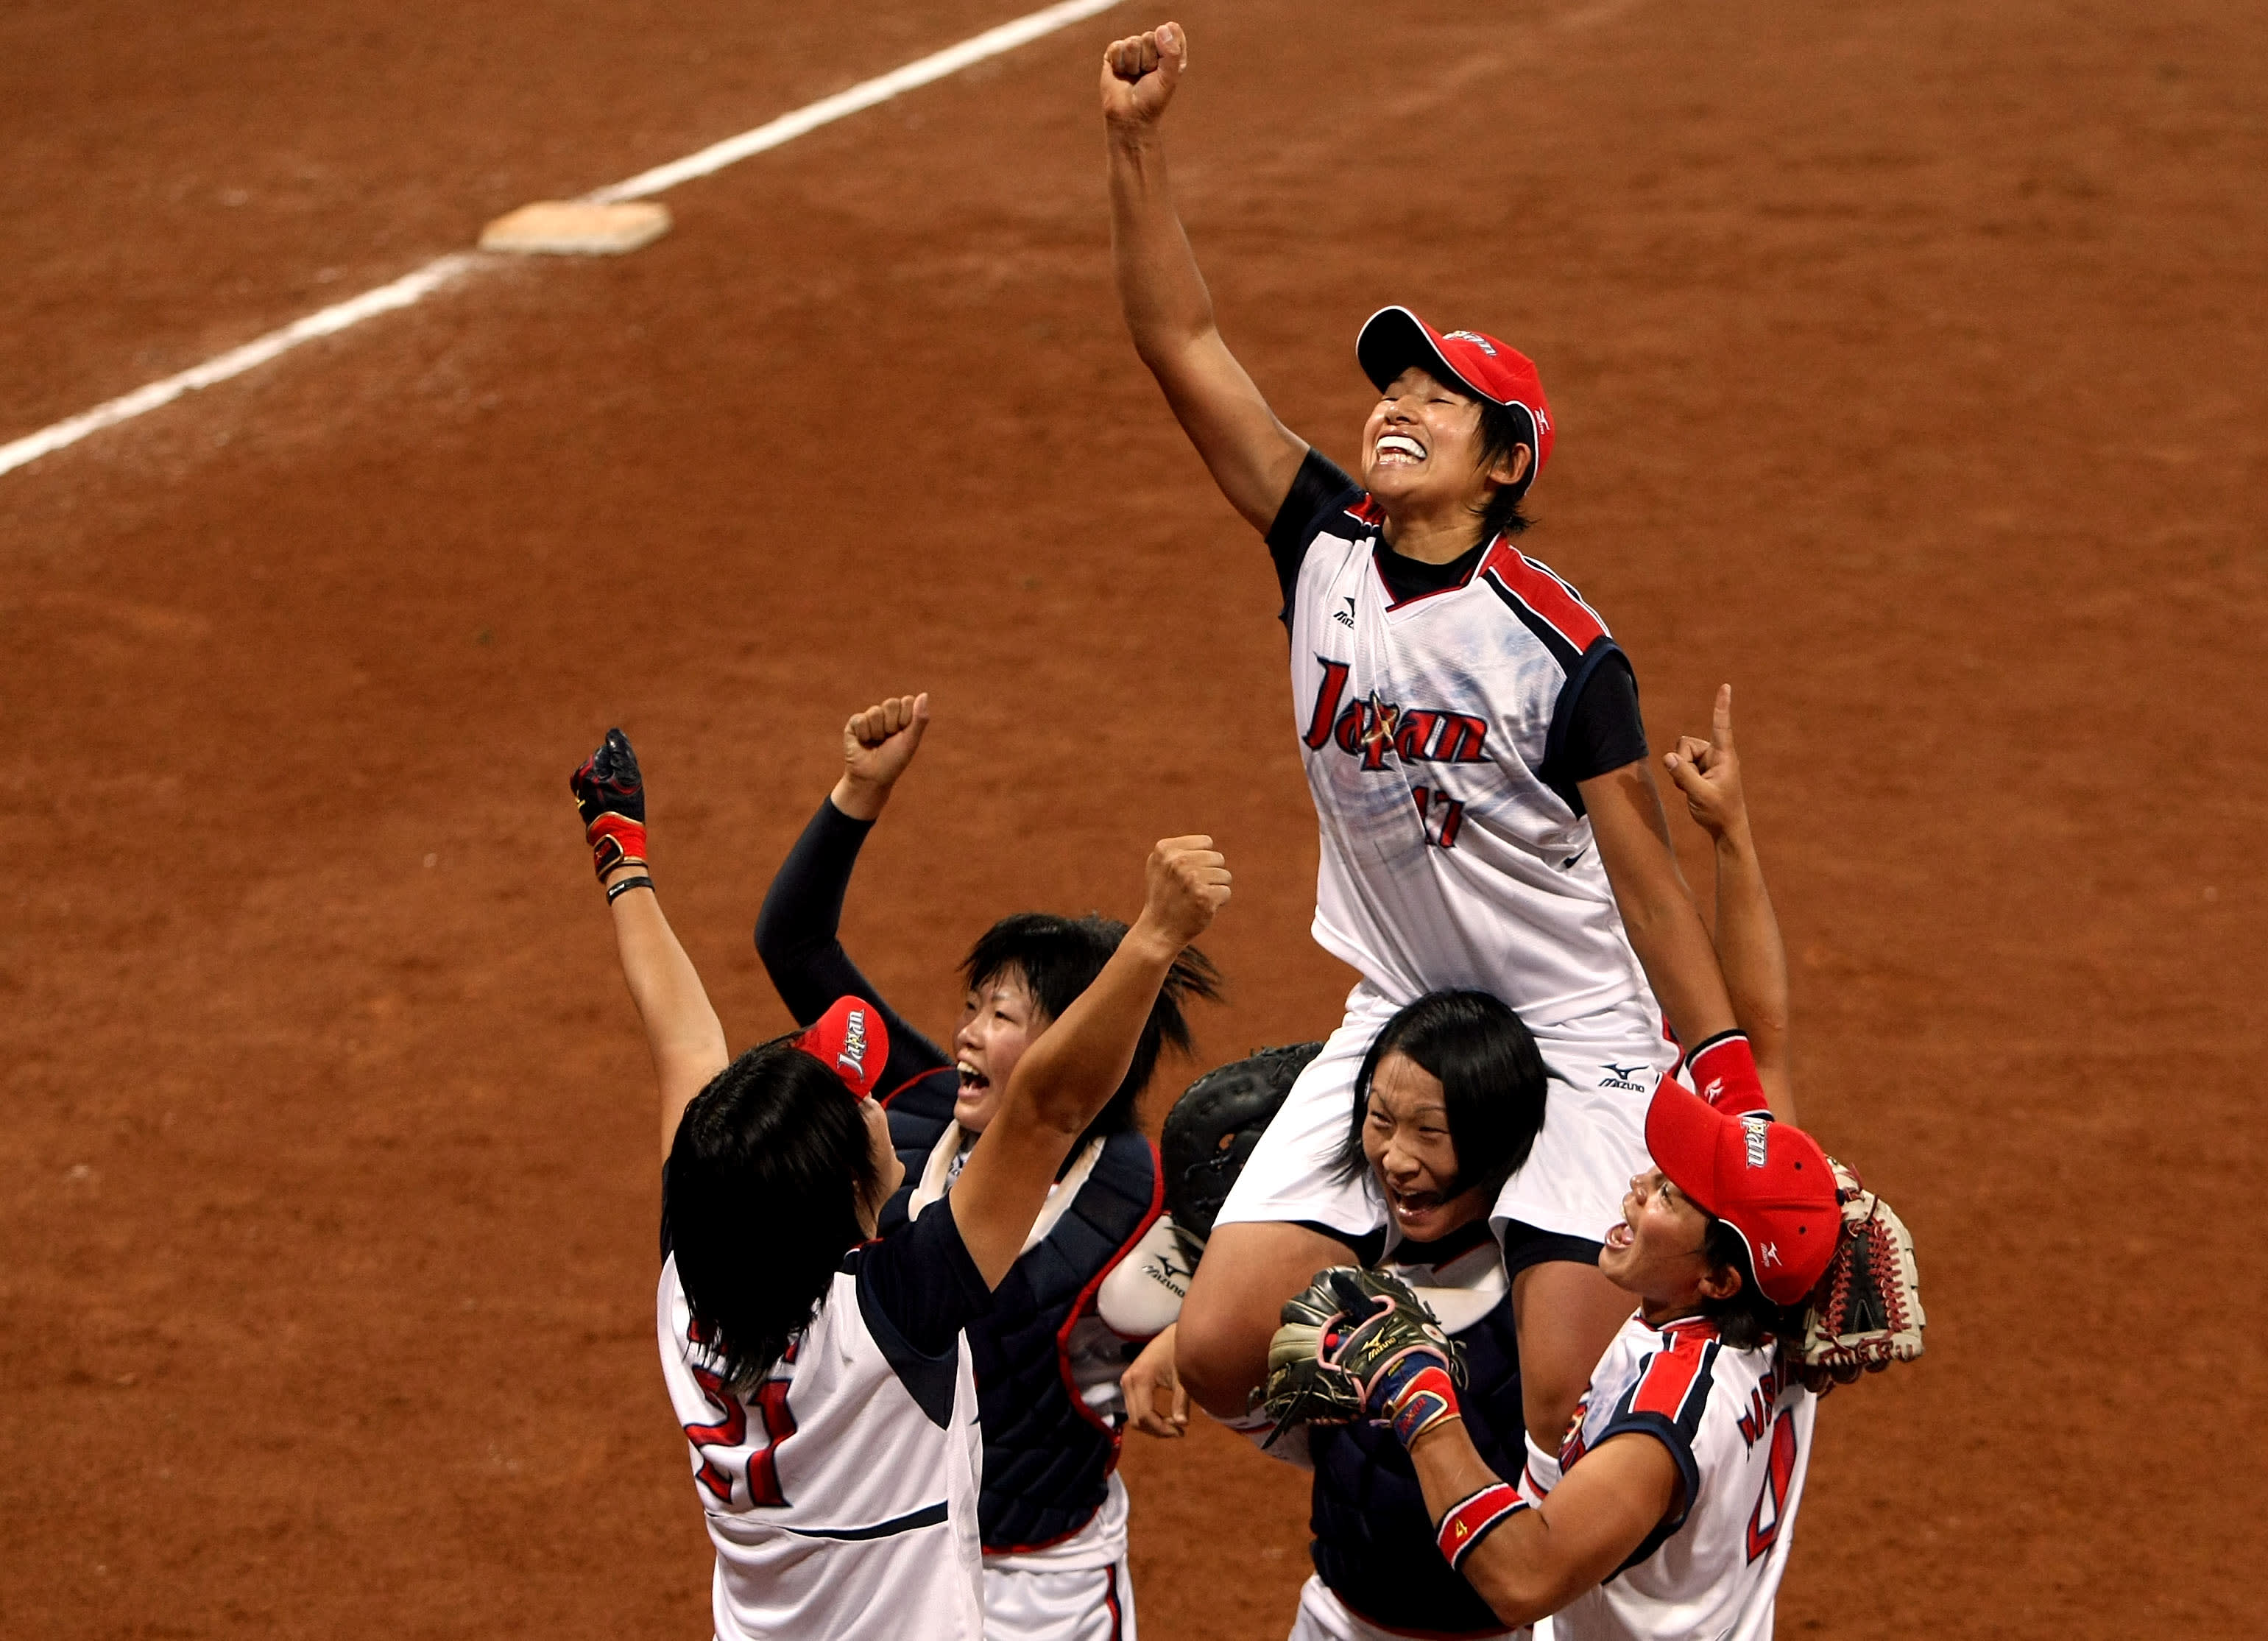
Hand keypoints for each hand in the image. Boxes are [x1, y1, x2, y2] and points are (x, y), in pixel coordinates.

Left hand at [570, 727, 647, 880]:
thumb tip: (613, 733)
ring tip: (621, 798)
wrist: (619, 836)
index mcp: (586, 773)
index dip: (621, 764)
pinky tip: (616, 805)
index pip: (606, 754)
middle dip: (615, 773)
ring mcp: (582, 796)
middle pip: (602, 766)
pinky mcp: (586, 808)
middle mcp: (580, 783)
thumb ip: (620, 752)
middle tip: (625, 790)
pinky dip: (609, 794)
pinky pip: (599, 793)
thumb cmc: (625, 805)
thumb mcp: (627, 775)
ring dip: (612, 784)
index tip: (627, 779)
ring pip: (601, 779)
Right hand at [832, 693, 929, 820]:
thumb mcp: (910, 741)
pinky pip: (860, 719)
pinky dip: (864, 734)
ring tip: (876, 742)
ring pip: (875, 711)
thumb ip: (919, 719)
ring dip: (878, 732)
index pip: (907, 701)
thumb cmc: (894, 760)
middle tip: (889, 739)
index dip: (906, 719)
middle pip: (891, 703)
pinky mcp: (855, 723)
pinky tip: (864, 742)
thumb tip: (924, 694)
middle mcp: (886, 714)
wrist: (872, 777)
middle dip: (892, 725)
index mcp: (902, 716)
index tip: (903, 734)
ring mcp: (870, 717)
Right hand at [1099, 22, 1185, 129]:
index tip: (1164, 68)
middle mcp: (1152, 47)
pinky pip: (1117, 47)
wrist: (1129, 116)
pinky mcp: (1115, 52)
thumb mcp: (1169, 78)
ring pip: (1132, 42)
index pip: (1172, 31)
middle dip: (1148, 60)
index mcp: (1170, 50)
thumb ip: (1172, 53)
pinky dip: (1119, 64)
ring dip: (1133, 64)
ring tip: (1134, 76)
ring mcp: (1133, 48)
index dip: (1167, 48)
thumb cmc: (1152, 99)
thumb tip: (1161, 28)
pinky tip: (1121, 73)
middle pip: (1150, 36)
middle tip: (1146, 76)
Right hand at [1122, 1325, 1188, 1437]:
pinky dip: (1149, 1418)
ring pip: (1134, 1417)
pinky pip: (1135, 1409)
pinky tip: (1166, 1418)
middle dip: (1157, 1430)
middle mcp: (1128, 1381)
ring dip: (1153, 1426)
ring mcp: (1126, 1382)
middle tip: (1179, 1431)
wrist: (1172, 1335)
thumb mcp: (1183, 1377)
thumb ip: (1181, 1401)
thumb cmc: (1180, 1352)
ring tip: (1174, 1425)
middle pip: (1136, 1420)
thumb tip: (1183, 1424)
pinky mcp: (1129, 1383)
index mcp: (1140, 1378)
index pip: (1144, 1415)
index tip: (1181, 1432)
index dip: (1162, 1429)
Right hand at [1137, 834, 1229, 949]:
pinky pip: (1226, 892)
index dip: (1201, 859)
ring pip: (1225, 875)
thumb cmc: (1162, 895)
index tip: (1186, 874)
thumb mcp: (1159, 865)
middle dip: (1210, 874)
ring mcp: (1191, 879)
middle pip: (1218, 858)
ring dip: (1215, 888)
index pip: (1206, 843)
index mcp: (1165, 849)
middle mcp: (1177, 861)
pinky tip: (1201, 908)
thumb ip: (1177, 849)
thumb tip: (1207, 842)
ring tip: (1196, 898)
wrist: (1159, 929)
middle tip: (1191, 889)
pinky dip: (1218, 902)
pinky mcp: (1204, 897)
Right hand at [1663, 684, 1747, 843]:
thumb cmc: (1719, 812)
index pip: (1722, 727)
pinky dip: (1681, 776)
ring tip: (1693, 788)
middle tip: (1691, 785)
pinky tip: (1692, 789)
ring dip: (1681, 771)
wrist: (1726, 828)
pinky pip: (1681, 764)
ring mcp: (1708, 761)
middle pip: (1686, 744)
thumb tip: (1668, 756)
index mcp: (1724, 757)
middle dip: (1682, 762)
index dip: (1721, 706)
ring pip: (1681, 754)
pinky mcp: (1701, 769)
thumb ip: (1682, 775)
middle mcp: (1717, 755)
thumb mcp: (1699, 795)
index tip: (1726, 686)